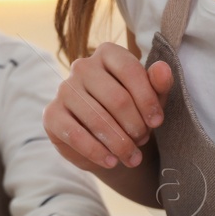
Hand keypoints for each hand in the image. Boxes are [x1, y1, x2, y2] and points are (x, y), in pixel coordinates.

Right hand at [43, 42, 172, 171]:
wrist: (105, 139)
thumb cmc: (132, 112)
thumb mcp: (151, 99)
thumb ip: (159, 83)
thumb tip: (163, 69)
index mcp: (107, 54)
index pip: (130, 71)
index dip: (147, 99)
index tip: (157, 122)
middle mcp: (82, 66)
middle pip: (116, 98)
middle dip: (135, 126)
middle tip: (142, 141)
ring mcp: (64, 89)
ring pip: (97, 119)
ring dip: (119, 143)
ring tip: (132, 157)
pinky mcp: (52, 114)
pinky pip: (75, 135)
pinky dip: (97, 152)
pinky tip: (111, 161)